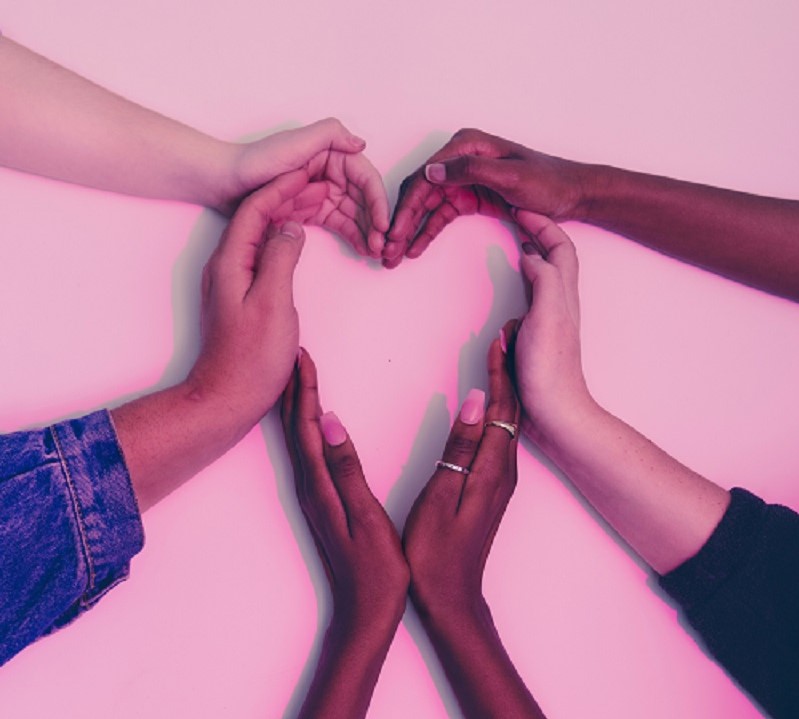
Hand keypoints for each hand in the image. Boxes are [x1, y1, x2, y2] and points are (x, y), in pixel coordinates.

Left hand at [186, 170, 311, 428]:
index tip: (309, 170)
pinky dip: (284, 240)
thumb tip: (292, 227)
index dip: (282, 187)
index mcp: (231, 261)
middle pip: (256, 216)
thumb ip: (281, 258)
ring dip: (287, 216)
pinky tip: (299, 241)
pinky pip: (263, 255)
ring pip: (261, 235)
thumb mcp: (273, 303)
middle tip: (320, 182)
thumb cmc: (251, 357)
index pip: (256, 209)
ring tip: (316, 203)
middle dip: (287, 195)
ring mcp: (233, 281)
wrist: (228, 397)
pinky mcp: (242, 295)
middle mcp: (227, 265)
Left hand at [218, 118, 388, 257]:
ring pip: (354, 213)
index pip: (364, 177)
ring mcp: (319, 192)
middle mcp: (328, 171)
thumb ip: (329, 135)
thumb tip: (361, 143)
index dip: (377, 201)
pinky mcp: (309, 210)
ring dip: (367, 231)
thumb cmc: (255, 162)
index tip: (383, 224)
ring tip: (374, 252)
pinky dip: (352, 235)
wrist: (223, 182)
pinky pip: (338, 223)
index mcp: (329, 152)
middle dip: (375, 221)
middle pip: (363, 198)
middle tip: (381, 246)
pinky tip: (362, 249)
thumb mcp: (294, 143)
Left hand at [281, 349, 408, 626]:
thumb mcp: (366, 517)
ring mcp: (314, 495)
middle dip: (296, 389)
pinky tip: (315, 424)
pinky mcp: (322, 502)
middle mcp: (310, 486)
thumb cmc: (375, 568)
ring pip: (301, 440)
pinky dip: (309, 429)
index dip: (305, 389)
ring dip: (299, 406)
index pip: (308, 426)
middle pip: (297, 428)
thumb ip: (348, 469)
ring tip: (300, 378)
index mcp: (319, 485)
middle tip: (296, 355)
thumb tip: (332, 423)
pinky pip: (309, 453)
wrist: (365, 612)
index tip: (302, 355)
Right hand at [384, 128, 589, 267]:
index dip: (405, 207)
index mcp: (466, 146)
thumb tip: (431, 171)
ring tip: (394, 255)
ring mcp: (463, 179)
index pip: (424, 178)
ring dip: (409, 231)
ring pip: (426, 206)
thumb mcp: (510, 176)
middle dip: (401, 222)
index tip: (393, 232)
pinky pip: (440, 215)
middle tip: (387, 250)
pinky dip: (426, 232)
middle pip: (419, 192)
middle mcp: (459, 159)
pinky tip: (414, 249)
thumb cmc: (547, 182)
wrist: (571, 194)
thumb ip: (470, 170)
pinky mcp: (469, 197)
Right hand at [403, 328, 519, 616]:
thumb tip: (474, 401)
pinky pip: (500, 436)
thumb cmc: (436, 552)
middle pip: (511, 410)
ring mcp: (500, 479)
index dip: (500, 371)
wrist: (453, 596)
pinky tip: (489, 403)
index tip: (499, 339)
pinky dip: (498, 410)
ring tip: (501, 358)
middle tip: (506, 336)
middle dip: (509, 370)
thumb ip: (458, 448)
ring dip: (505, 387)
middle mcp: (503, 470)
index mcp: (491, 468)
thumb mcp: (441, 497)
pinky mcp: (493, 486)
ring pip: (508, 422)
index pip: (500, 408)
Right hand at [513, 211, 592, 441]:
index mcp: (563, 294)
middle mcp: (559, 302)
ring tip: (515, 239)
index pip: (560, 247)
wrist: (555, 410)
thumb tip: (532, 254)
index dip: (544, 224)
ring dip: (533, 252)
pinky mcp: (537, 335)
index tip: (521, 209)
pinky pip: (532, 295)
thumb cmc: (550, 369)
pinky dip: (523, 279)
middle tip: (517, 216)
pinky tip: (511, 284)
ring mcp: (549, 318)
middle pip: (556, 256)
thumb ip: (543, 280)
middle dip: (539, 231)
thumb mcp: (548, 316)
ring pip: (545, 274)